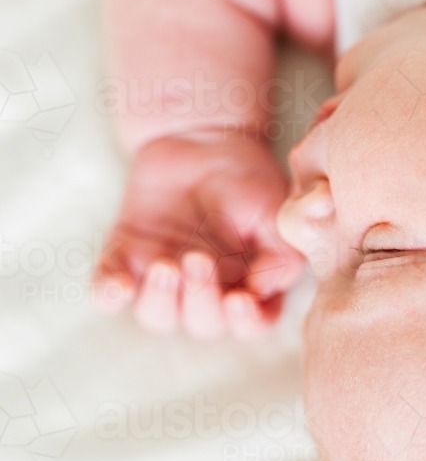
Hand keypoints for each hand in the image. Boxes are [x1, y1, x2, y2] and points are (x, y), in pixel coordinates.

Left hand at [91, 131, 304, 338]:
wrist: (200, 137)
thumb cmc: (245, 177)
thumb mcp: (275, 208)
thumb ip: (282, 253)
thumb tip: (263, 293)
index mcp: (249, 284)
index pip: (253, 323)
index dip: (246, 322)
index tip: (239, 299)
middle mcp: (207, 290)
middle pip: (204, 323)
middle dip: (200, 299)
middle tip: (197, 260)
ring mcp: (164, 277)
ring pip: (157, 316)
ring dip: (160, 300)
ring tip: (164, 265)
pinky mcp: (127, 257)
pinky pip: (109, 290)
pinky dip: (110, 294)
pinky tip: (119, 284)